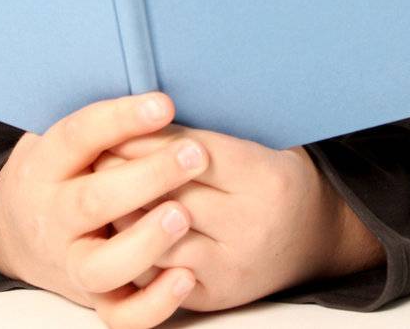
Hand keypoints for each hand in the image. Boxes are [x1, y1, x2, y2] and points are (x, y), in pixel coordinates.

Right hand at [0, 92, 211, 328]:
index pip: (78, 137)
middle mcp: (55, 217)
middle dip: (146, 178)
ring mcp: (72, 263)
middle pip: (92, 202)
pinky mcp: (94, 299)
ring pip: (101, 266)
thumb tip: (164, 102)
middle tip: (193, 155)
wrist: (18, 230)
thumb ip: (108, 127)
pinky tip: (186, 277)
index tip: (163, 104)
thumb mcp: (70, 142)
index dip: (120, 121)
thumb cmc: (66, 172)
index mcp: (48, 166)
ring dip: (144, 244)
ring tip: (183, 215)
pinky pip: (120, 315)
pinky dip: (152, 304)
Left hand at [92, 124, 384, 311]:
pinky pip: (159, 277)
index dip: (148, 140)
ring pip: (157, 242)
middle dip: (125, 176)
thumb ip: (213, 133)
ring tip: (98, 194)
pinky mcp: (214, 295)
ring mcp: (232, 266)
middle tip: (94, 157)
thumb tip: (146, 114)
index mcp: (264, 178)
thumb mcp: (263, 143)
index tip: (116, 128)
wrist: (315, 238)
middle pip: (170, 197)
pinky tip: (117, 232)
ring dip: (122, 217)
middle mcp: (250, 225)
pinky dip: (133, 254)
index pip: (191, 154)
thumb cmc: (277, 179)